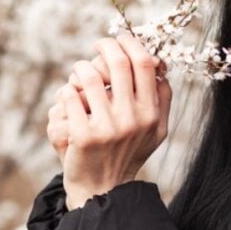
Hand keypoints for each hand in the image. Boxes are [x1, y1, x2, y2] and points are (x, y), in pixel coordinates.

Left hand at [50, 34, 171, 209]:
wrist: (102, 190)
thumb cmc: (128, 154)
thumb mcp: (156, 131)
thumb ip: (162, 100)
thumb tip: (161, 66)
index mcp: (151, 114)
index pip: (145, 64)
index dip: (131, 44)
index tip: (121, 40)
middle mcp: (133, 119)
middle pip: (119, 63)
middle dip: (106, 46)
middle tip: (99, 44)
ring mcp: (107, 127)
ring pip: (90, 76)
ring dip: (82, 67)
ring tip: (80, 71)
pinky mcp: (83, 135)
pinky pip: (71, 96)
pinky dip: (68, 90)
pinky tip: (70, 95)